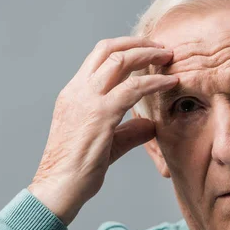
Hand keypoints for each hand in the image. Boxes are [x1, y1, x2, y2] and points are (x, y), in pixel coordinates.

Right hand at [28, 37, 177, 224]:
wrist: (58, 187)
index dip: (124, 48)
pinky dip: (155, 82)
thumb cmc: (76, 169)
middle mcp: (78, 90)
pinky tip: (170, 82)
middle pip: (108, 49)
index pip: (98, 57)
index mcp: (74, 93)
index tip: (145, 51)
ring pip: (120, 60)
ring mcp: (87, 100)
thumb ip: (128, 131)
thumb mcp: (106, 143)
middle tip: (161, 46)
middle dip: (138, 43)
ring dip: (148, 54)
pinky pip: (133, 89)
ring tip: (169, 55)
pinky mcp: (100, 114)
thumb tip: (150, 125)